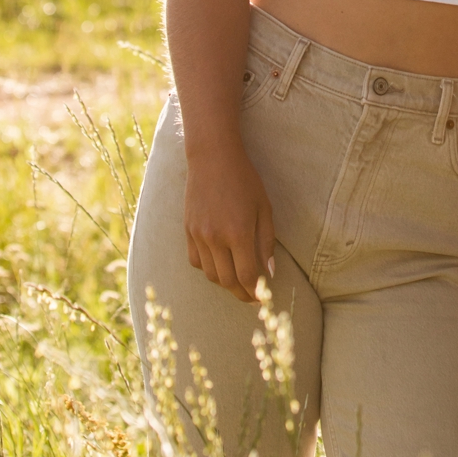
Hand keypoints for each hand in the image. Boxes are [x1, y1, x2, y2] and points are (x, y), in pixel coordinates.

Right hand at [184, 144, 277, 301]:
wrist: (212, 158)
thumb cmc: (244, 180)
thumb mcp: (264, 209)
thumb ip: (267, 243)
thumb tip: (270, 273)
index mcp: (238, 233)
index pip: (247, 276)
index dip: (255, 292)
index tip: (262, 298)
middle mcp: (216, 237)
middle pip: (227, 281)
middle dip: (241, 293)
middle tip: (251, 296)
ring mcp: (198, 234)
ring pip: (210, 274)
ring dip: (224, 283)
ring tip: (236, 281)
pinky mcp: (187, 229)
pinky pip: (195, 260)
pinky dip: (207, 268)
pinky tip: (218, 264)